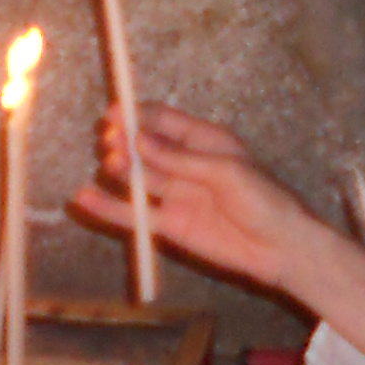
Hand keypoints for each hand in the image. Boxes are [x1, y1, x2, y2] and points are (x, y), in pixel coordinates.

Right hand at [70, 102, 364, 323]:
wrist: (281, 248)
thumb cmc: (264, 201)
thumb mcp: (226, 172)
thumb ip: (180, 159)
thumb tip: (139, 141)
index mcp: (204, 141)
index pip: (163, 120)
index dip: (137, 116)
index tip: (114, 115)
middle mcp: (185, 164)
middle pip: (144, 147)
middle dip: (124, 142)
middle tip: (110, 143)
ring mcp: (175, 195)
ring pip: (136, 178)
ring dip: (118, 170)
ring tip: (109, 167)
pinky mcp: (169, 225)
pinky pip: (133, 214)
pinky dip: (108, 207)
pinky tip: (84, 198)